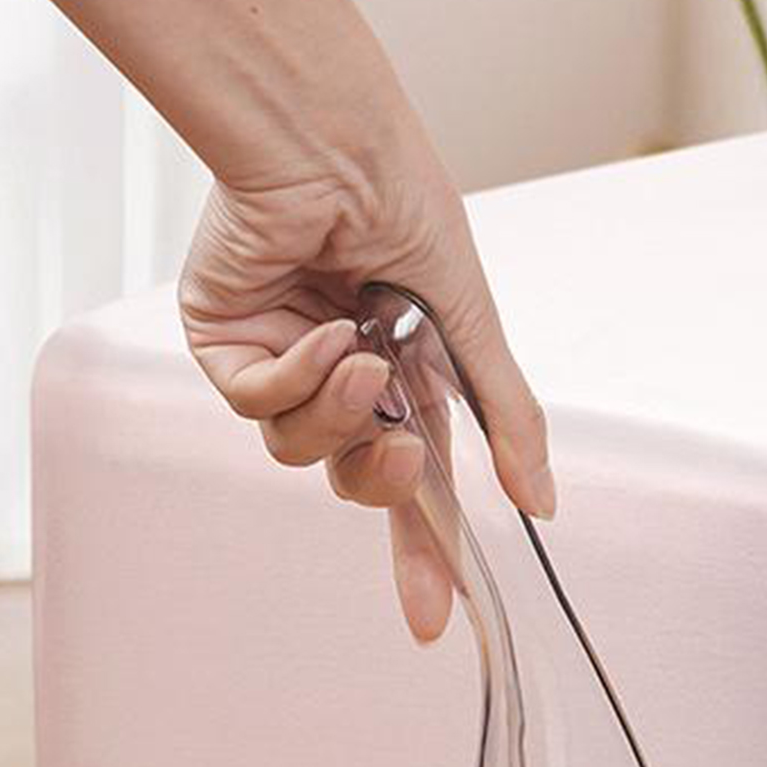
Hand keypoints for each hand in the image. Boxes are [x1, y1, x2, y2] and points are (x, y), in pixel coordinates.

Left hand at [179, 109, 553, 642]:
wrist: (330, 144)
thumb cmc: (404, 208)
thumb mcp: (471, 324)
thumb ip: (506, 418)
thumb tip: (539, 504)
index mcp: (405, 374)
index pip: (418, 484)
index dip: (426, 554)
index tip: (438, 621)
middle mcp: (342, 376)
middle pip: (355, 477)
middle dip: (381, 481)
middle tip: (404, 456)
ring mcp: (282, 360)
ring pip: (298, 448)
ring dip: (338, 413)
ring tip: (359, 354)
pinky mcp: (227, 342)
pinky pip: (256, 404)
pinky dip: (293, 376)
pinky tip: (314, 328)